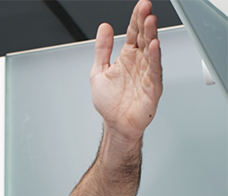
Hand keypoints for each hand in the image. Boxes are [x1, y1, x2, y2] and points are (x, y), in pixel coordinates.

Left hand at [90, 0, 162, 143]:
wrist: (116, 125)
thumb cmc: (109, 103)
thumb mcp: (98, 72)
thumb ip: (102, 50)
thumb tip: (104, 28)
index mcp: (127, 58)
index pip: (134, 33)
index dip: (136, 19)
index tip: (139, 6)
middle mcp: (139, 63)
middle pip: (144, 38)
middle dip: (145, 22)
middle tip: (146, 7)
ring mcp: (146, 74)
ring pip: (151, 51)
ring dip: (151, 35)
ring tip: (150, 21)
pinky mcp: (152, 87)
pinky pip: (154, 70)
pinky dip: (154, 58)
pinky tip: (154, 46)